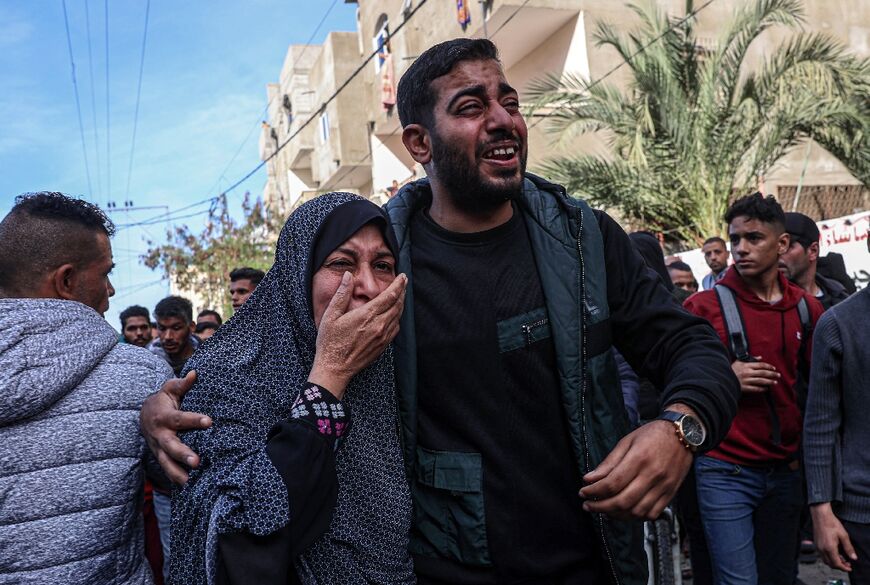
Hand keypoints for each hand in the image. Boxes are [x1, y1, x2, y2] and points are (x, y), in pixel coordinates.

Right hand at [140, 370, 211, 484]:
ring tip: (189, 482)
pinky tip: (187, 488)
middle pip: (171, 446)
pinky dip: (174, 479)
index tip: (210, 421)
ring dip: (177, 473)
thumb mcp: (170, 390)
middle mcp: (160, 435)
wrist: (143, 415)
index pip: (180, 419)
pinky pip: (166, 470)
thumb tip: (195, 373)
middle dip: (183, 454)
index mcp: (164, 417)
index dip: (194, 420)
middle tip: (197, 462)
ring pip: (166, 462)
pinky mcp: (160, 457)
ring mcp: (158, 448)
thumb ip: (182, 384)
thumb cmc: (163, 401)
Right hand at [309, 272, 406, 398]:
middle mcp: (378, 325)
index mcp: (366, 315)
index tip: (403, 276)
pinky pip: (395, 329)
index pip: (390, 296)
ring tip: (401, 295)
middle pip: (398, 305)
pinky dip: (397, 318)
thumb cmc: (330, 342)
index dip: (399, 284)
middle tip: (404, 282)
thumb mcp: (331, 315)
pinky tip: (394, 315)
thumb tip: (348, 276)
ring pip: (398, 316)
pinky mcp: (383, 346)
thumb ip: (341, 294)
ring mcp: (382, 337)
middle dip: (403, 291)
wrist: (334, 368)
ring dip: (401, 304)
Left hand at [579, 412, 692, 519]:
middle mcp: (652, 475)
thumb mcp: (627, 441)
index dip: (594, 491)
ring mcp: (663, 486)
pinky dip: (635, 517)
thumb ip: (609, 462)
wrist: (683, 434)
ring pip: (636, 511)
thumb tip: (589, 478)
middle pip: (623, 501)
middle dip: (601, 507)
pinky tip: (624, 512)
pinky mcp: (670, 494)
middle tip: (588, 505)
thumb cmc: (653, 434)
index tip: (583, 492)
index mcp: (639, 458)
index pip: (612, 483)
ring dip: (616, 515)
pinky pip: (652, 514)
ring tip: (604, 510)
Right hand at [731, 358, 779, 392]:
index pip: (760, 365)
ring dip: (769, 381)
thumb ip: (749, 358)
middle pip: (763, 373)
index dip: (768, 366)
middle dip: (772, 374)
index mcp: (746, 365)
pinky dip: (761, 389)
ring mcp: (746, 380)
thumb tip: (760, 357)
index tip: (774, 368)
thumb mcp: (738, 361)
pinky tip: (766, 389)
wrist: (722, 378)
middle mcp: (747, 373)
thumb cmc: (731, 370)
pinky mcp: (744, 388)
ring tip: (775, 382)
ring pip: (761, 381)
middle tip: (778, 375)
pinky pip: (755, 388)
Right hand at [812, 503, 856, 571]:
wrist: (821, 516)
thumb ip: (848, 548)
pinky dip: (829, 558)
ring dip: (833, 562)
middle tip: (847, 564)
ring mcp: (818, 547)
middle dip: (839, 566)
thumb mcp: (843, 535)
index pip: (837, 563)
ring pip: (825, 560)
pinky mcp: (816, 544)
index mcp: (829, 548)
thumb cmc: (831, 523)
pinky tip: (834, 553)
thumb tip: (853, 557)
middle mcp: (822, 549)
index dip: (844, 568)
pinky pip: (822, 555)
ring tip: (842, 559)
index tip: (849, 568)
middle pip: (830, 564)